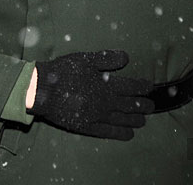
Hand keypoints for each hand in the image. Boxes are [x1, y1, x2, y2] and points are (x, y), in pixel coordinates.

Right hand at [30, 50, 153, 140]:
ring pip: (123, 120)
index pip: (131, 86)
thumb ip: (106, 59)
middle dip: (143, 105)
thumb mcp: (84, 59)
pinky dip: (121, 133)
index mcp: (106, 84)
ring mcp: (97, 116)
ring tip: (143, 120)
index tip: (150, 87)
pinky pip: (108, 132)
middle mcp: (106, 102)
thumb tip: (127, 57)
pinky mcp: (87, 126)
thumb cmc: (62, 71)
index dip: (143, 87)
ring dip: (135, 120)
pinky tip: (129, 134)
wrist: (42, 89)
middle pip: (130, 105)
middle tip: (151, 106)